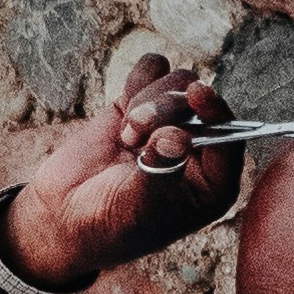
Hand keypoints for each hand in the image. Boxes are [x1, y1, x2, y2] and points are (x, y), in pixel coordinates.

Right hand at [0, 63, 242, 290]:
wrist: (63, 216)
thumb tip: (178, 136)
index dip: (216, 113)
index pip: (230, 138)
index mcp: (212, 184)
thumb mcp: (138, 207)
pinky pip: (154, 70)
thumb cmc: (109, 223)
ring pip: (178, 82)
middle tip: (133, 134)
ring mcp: (170, 123)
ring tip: (127, 134)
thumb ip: (161, 170)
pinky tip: (124, 112)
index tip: (196, 94)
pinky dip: (140, 81)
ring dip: (149, 100)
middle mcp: (199, 150)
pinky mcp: (141, 104)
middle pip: (200, 103)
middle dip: (166, 110)